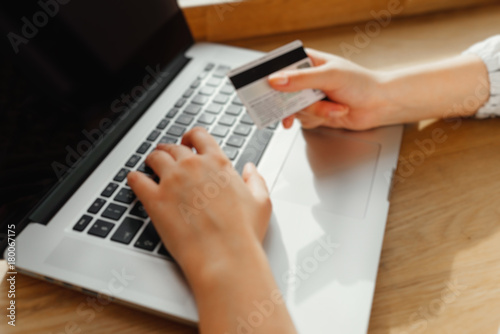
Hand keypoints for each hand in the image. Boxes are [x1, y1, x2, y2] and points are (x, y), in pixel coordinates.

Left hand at [127, 128, 296, 333]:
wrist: (225, 257)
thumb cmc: (243, 233)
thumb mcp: (261, 202)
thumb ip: (255, 180)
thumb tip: (250, 170)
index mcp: (218, 163)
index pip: (199, 136)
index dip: (191, 136)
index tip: (187, 141)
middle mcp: (193, 166)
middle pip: (173, 147)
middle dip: (170, 150)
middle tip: (167, 157)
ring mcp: (172, 181)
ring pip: (154, 158)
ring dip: (152, 160)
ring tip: (150, 166)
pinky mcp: (155, 200)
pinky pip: (136, 180)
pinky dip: (134, 178)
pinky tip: (136, 180)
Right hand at [268, 49, 488, 129]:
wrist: (380, 106)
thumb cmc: (361, 83)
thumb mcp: (329, 76)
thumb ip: (300, 79)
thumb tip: (275, 80)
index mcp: (308, 61)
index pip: (280, 66)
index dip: (268, 76)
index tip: (260, 86)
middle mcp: (306, 79)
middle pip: (282, 92)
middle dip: (291, 103)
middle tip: (289, 109)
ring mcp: (310, 97)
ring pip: (294, 109)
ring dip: (315, 112)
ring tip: (333, 107)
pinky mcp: (315, 113)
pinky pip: (304, 120)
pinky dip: (319, 120)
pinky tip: (333, 114)